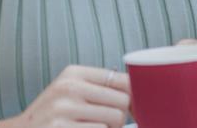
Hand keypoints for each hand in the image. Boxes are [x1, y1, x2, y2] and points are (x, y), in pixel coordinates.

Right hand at [7, 65, 129, 127]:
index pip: (123, 79)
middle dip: (122, 116)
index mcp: (73, 73)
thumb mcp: (71, 92)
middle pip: (123, 101)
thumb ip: (101, 87)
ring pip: (115, 119)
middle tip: (110, 123)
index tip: (132, 107)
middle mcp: (68, 88)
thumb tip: (144, 92)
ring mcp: (62, 110)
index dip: (135, 95)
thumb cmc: (52, 114)